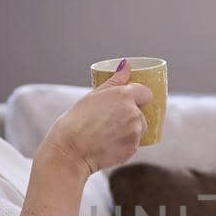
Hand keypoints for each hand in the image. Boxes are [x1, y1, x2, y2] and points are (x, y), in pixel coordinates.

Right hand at [39, 59, 153, 176]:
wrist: (70, 151)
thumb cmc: (76, 121)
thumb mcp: (93, 95)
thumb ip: (114, 81)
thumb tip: (126, 65)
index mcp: (124, 95)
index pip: (145, 92)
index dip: (138, 97)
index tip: (129, 101)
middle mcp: (134, 113)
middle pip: (141, 113)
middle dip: (130, 115)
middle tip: (109, 120)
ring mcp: (135, 132)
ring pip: (138, 129)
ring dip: (128, 130)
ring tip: (106, 133)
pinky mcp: (133, 149)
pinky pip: (133, 143)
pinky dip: (123, 144)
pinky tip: (106, 143)